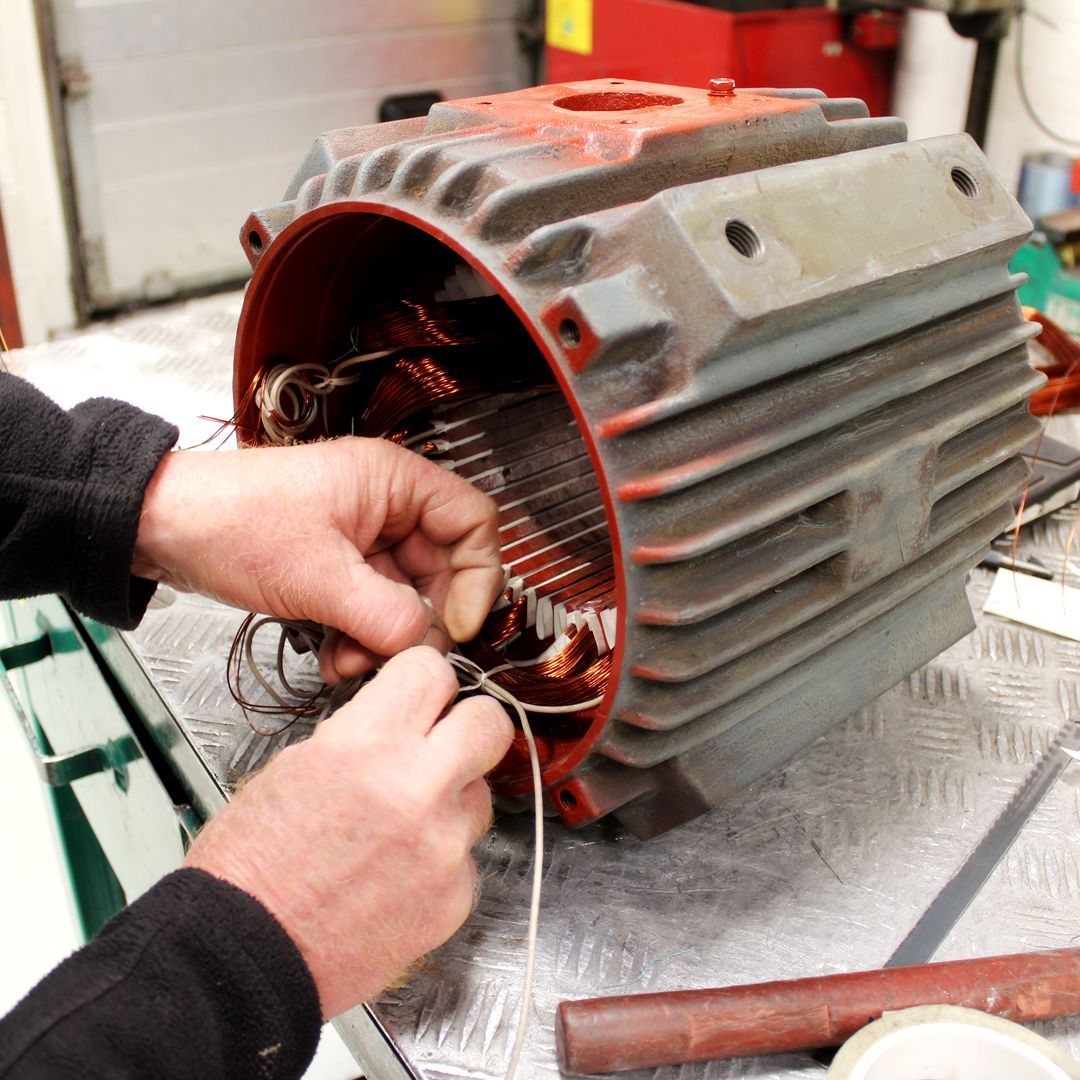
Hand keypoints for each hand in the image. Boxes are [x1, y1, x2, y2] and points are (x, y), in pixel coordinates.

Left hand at [132, 438, 503, 672]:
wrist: (163, 528)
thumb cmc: (232, 522)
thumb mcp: (319, 576)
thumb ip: (386, 616)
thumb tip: (429, 646)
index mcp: (395, 481)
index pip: (475, 522)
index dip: (477, 576)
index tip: (457, 622)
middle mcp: (387, 505)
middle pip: (443, 569)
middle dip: (421, 621)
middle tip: (399, 655)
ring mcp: (363, 536)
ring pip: (406, 596)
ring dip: (385, 638)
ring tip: (351, 662)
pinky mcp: (339, 563)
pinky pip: (372, 606)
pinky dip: (360, 637)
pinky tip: (334, 656)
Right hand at [184, 647, 514, 1017]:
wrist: (243, 958)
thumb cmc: (251, 870)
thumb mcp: (293, 767)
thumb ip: (361, 736)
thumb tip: (397, 721)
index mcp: (366, 746)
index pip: (433, 670)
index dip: (426, 679)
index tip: (424, 692)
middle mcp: (415, 789)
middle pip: (488, 723)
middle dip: (469, 725)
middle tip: (446, 740)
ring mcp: (443, 845)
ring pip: (481, 795)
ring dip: (451, 800)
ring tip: (401, 827)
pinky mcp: (454, 896)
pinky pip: (466, 857)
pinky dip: (440, 862)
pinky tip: (397, 875)